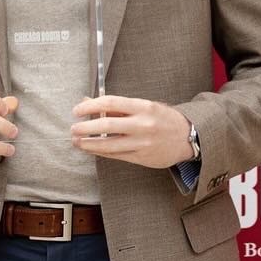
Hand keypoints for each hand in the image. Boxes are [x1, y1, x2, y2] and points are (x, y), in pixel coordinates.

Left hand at [71, 95, 194, 168]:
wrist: (187, 137)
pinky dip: (100, 152)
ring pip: (109, 145)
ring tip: (77, 142)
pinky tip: (91, 149)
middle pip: (107, 125)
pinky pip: (116, 156)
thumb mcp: (143, 106)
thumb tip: (87, 102)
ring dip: (89, 144)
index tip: (77, 110)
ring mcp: (142, 143)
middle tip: (73, 128)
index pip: (111, 103)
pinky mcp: (142, 158)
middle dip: (86, 127)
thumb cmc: (162, 118)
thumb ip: (116, 106)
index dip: (90, 106)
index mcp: (143, 107)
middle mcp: (143, 125)